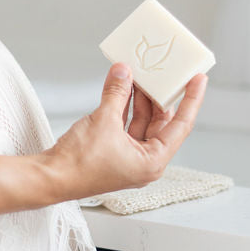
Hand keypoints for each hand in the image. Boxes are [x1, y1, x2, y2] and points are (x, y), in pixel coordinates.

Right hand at [45, 63, 207, 199]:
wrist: (50, 178)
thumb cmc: (78, 165)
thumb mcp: (103, 121)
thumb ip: (116, 94)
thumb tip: (123, 73)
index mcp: (152, 161)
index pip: (180, 125)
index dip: (191, 100)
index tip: (198, 80)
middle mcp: (144, 162)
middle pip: (161, 122)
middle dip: (158, 95)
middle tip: (162, 72)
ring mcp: (129, 158)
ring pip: (142, 122)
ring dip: (140, 99)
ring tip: (138, 75)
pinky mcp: (114, 152)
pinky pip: (126, 125)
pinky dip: (125, 107)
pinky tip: (122, 88)